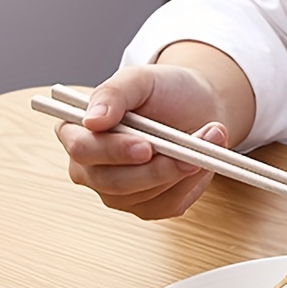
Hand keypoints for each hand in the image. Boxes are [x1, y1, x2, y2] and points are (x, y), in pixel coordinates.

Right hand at [56, 64, 228, 219]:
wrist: (199, 108)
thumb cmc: (164, 92)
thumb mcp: (140, 79)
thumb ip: (112, 94)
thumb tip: (91, 120)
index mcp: (78, 133)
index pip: (82, 150)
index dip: (113, 151)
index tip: (146, 145)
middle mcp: (91, 169)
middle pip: (114, 183)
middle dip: (156, 169)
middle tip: (189, 152)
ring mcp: (119, 193)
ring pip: (145, 197)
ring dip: (181, 171)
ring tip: (209, 139)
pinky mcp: (149, 207)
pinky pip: (169, 204)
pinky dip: (192, 183)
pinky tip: (203, 160)